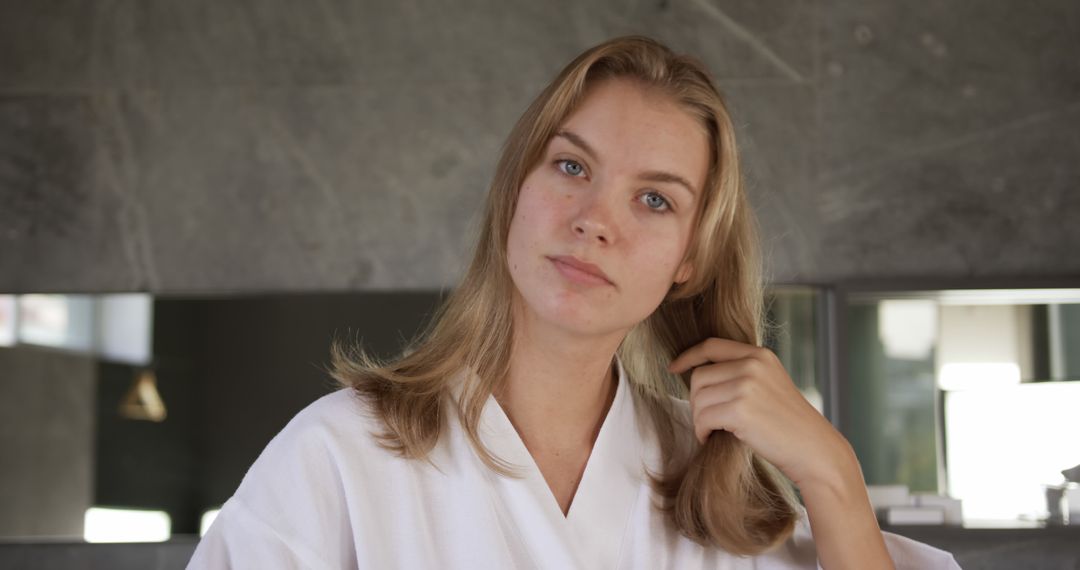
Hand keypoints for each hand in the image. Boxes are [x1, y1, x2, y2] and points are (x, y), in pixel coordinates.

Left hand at [667, 337, 853, 489]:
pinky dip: (702, 431)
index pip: (712, 346)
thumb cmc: (788, 424)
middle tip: (706, 421)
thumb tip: (698, 375)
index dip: (688, 356)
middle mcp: (753, 365)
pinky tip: (712, 438)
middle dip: (696, 401)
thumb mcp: (770, 384)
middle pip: (699, 376)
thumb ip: (742, 373)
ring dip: (699, 419)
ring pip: (699, 399)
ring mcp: (747, 386)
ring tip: (712, 431)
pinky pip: (703, 418)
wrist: (813, 449)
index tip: (674, 368)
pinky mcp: (740, 410)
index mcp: (760, 355)